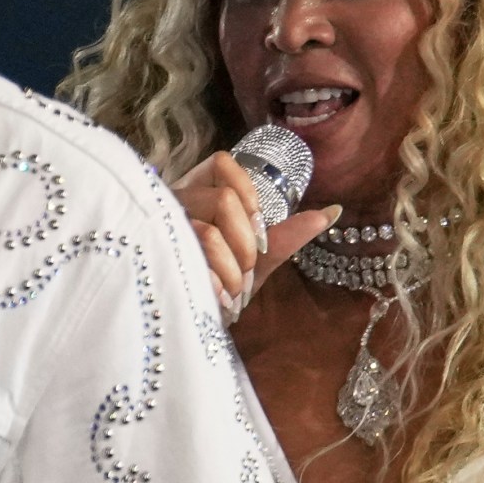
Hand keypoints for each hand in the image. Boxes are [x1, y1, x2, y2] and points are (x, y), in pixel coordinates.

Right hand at [172, 150, 338, 318]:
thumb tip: (333, 210)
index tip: (260, 232)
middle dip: (246, 243)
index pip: (223, 162)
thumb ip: (289, 235)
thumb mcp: (257, 260)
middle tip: (245, 272)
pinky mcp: (150, 257)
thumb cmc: (219, 283)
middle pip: (223, 199)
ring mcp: (157, 227)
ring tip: (230, 290)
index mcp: (199, 192)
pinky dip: (214, 284)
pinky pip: (190, 262)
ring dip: (231, 269)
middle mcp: (174, 201)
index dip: (248, 195)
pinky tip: (216, 298)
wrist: (188, 320)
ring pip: (208, 232)